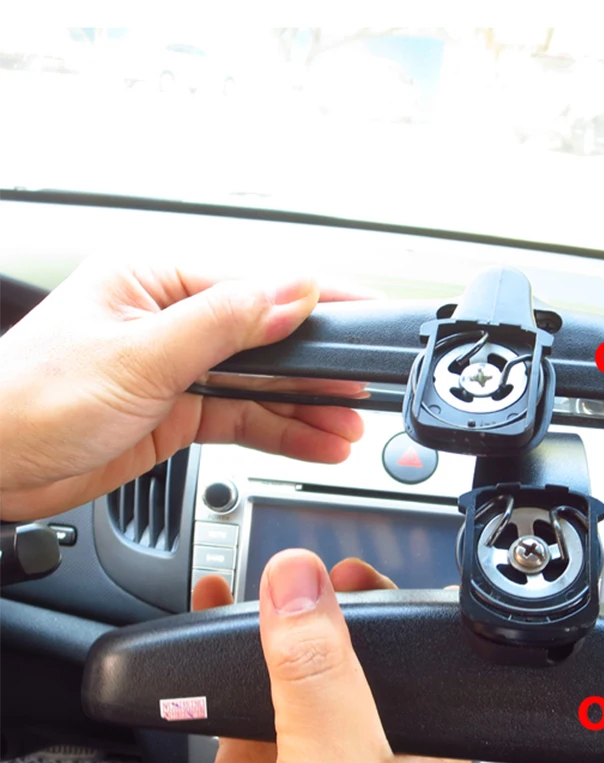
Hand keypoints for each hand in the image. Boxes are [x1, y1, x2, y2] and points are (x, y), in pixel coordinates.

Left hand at [0, 257, 366, 519]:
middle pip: (268, 338)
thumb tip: (294, 288)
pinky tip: (314, 440)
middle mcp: (173, 318)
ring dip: (306, 407)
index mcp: (156, 279)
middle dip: (319, 368)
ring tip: (347, 428)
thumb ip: (225, 323)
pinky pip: (245, 416)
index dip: (317, 303)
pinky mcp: (180, 410)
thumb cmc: (28, 398)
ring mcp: (179, 367)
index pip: (257, 283)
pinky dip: (280, 431)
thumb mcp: (139, 356)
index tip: (367, 314)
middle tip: (362, 390)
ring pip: (263, 384)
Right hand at [157, 552, 469, 762]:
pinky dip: (223, 652)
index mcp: (419, 744)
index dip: (394, 603)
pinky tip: (214, 619)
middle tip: (300, 573)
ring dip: (274, 621)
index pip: (420, 652)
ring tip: (259, 585)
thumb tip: (300, 585)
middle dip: (326, 604)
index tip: (354, 567)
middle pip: (354, 649)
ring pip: (295, 664)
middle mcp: (369, 742)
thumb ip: (320, 678)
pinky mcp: (255, 760)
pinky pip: (241, 687)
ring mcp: (310, 750)